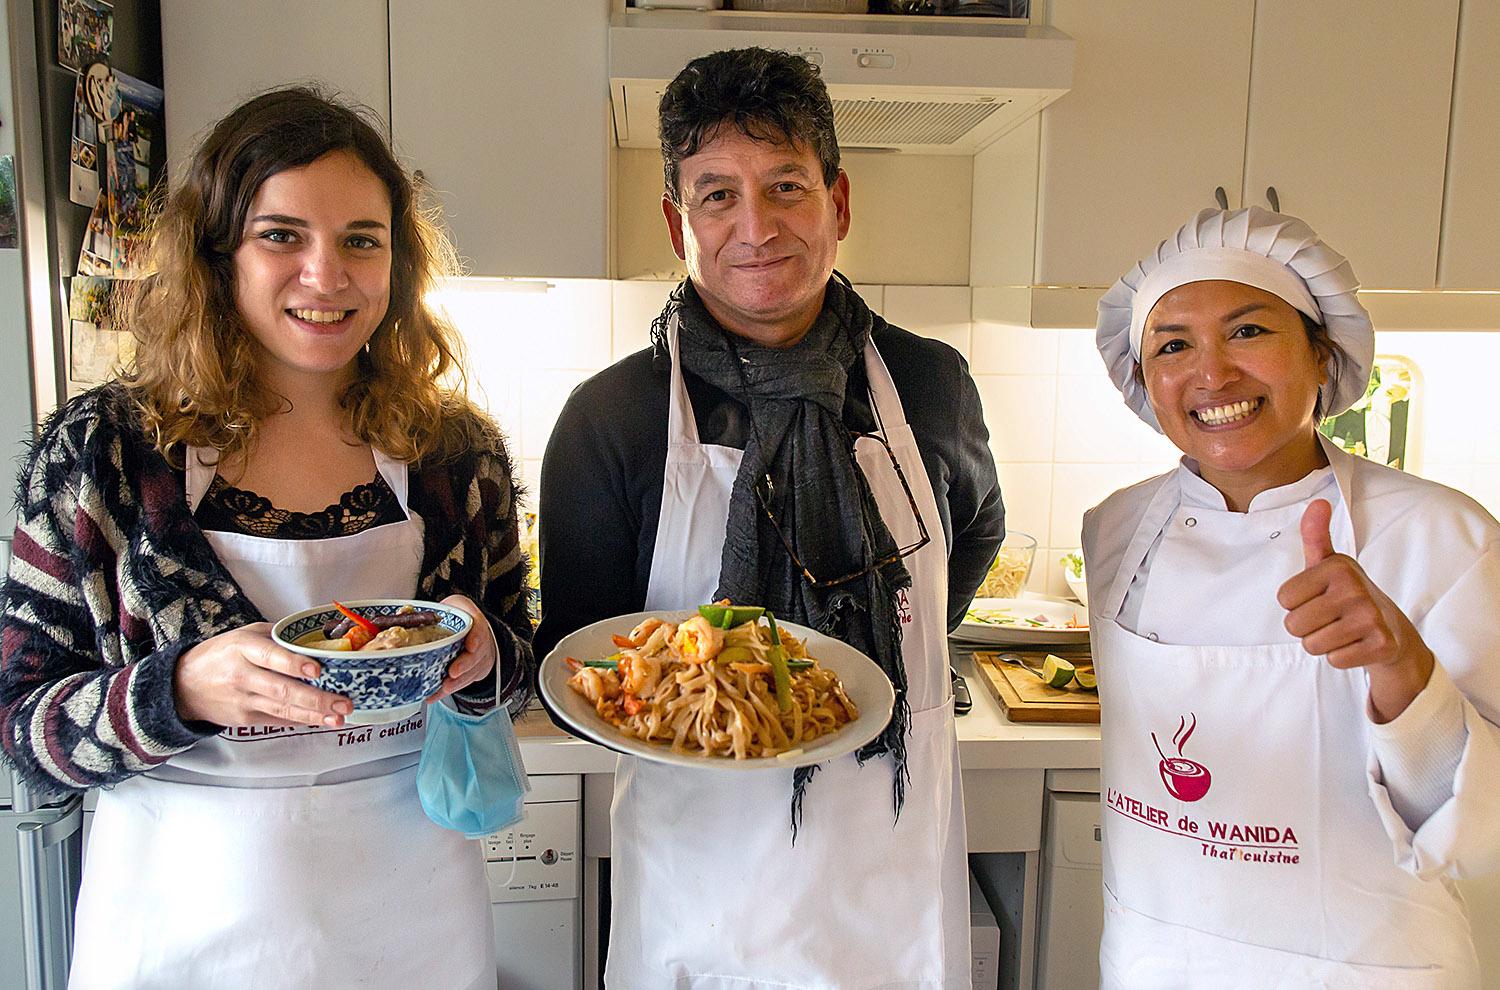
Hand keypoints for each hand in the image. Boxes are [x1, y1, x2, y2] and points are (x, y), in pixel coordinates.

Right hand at [174, 623, 351, 727]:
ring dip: (315, 716)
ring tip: (339, 718)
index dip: (293, 665)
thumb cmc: (221, 654)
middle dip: (317, 699)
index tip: (317, 670)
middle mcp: (242, 675)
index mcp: (242, 648)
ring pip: (283, 710)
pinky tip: (321, 721)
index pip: (270, 657)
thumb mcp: (245, 635)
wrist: (184, 685)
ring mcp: (243, 701)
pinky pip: (278, 720)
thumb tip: (317, 637)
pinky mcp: (245, 720)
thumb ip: (278, 637)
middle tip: (344, 703)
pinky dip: (301, 721)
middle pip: (282, 690)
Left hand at [426, 594, 497, 702]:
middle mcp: (480, 639)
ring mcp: (480, 657)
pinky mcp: (474, 671)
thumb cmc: (454, 617)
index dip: (476, 637)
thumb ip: (431, 613)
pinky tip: (434, 696)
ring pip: (472, 672)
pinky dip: (447, 691)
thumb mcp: (447, 607)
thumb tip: (406, 618)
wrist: (470, 628)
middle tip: (452, 673)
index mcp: (472, 618)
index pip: (479, 626)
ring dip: (458, 682)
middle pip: (477, 654)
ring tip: (444, 687)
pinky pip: (462, 683)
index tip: (470, 646)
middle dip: (465, 665)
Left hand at [1277, 499, 1433, 722]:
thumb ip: (1315, 535)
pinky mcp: (1381, 644)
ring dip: (1322, 642)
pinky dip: (1341, 657)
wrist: (1392, 628)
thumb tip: (1318, 502)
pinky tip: (1356, 644)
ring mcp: (1370, 617)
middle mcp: (1355, 589)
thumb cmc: (1348, 593)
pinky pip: (1334, 660)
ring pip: (1312, 645)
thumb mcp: (1329, 563)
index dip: (1296, 603)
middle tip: (1330, 617)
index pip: (1283, 599)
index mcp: (1337, 567)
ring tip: (1342, 630)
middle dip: (1306, 626)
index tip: (1319, 597)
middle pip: (1293, 625)